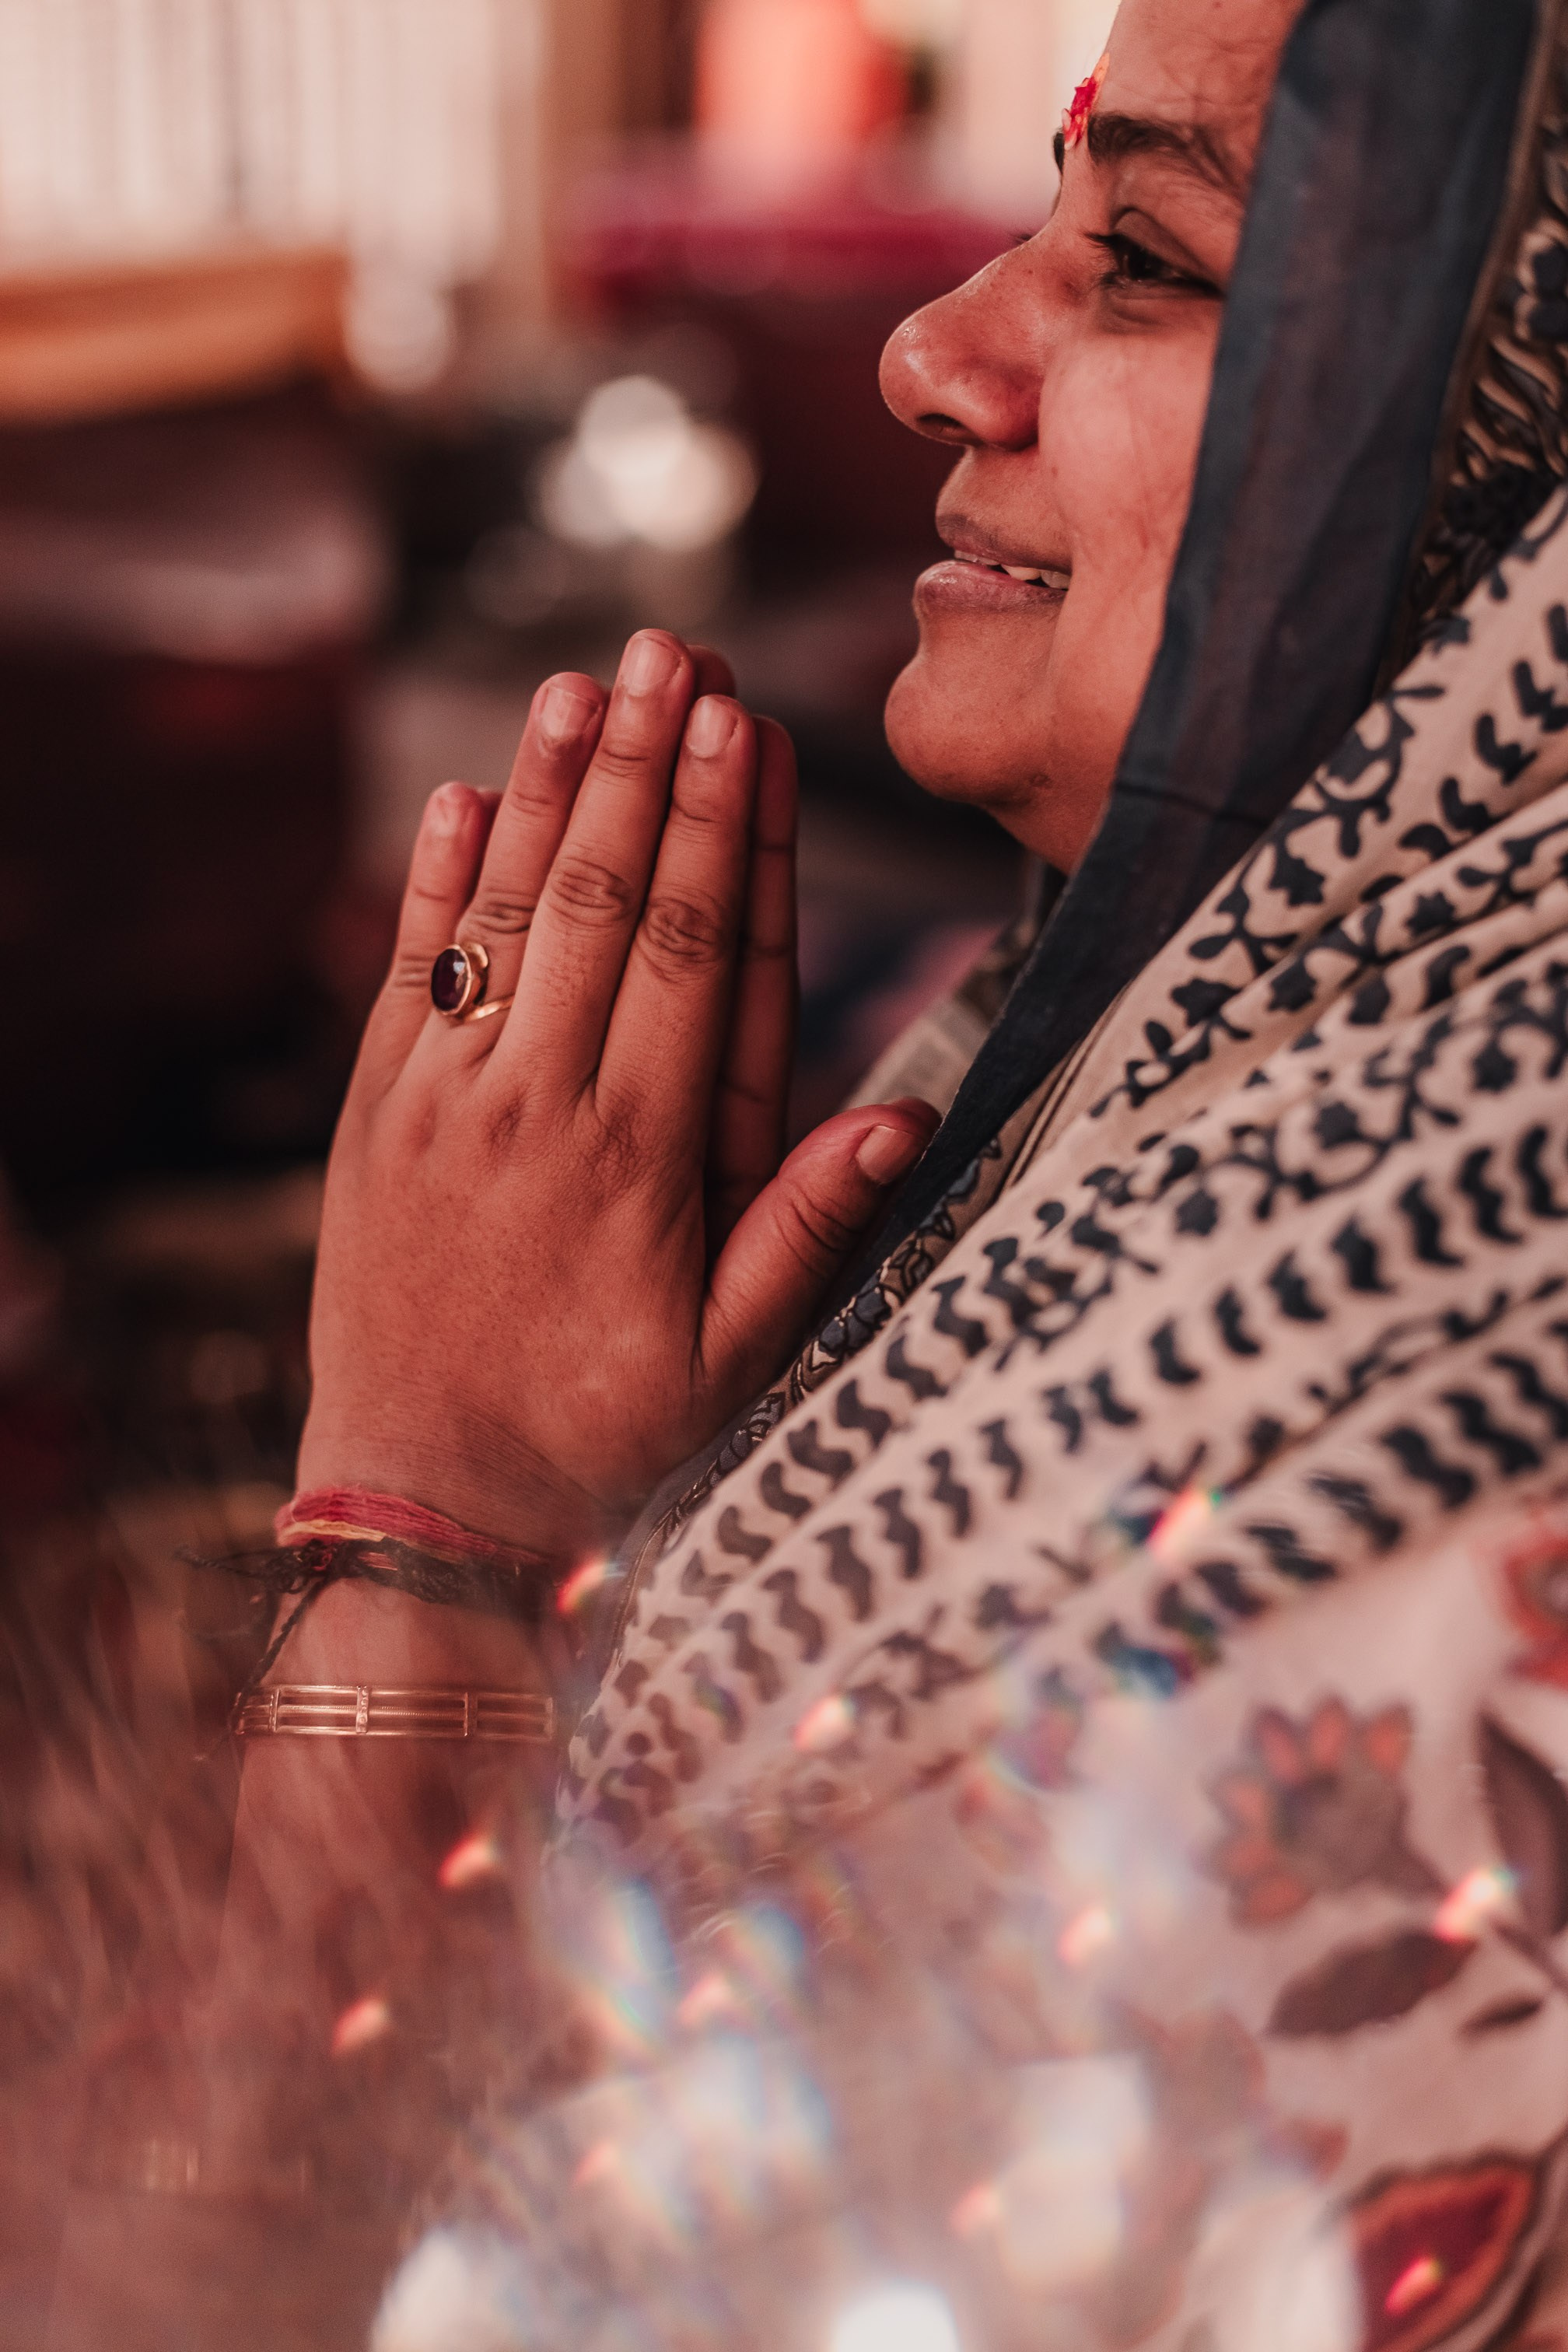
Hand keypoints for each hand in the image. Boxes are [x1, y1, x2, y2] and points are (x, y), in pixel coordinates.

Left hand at [300, 630, 937, 1557]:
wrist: (424, 1506)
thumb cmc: (600, 1438)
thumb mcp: (732, 1358)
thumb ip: (811, 1228)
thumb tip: (909, 1113)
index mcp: (638, 1156)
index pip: (690, 952)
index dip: (718, 827)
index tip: (741, 722)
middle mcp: (536, 1106)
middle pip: (600, 900)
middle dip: (640, 765)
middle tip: (671, 650)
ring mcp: (442, 1103)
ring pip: (504, 916)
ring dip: (542, 790)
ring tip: (582, 682)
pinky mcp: (374, 1120)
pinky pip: (405, 975)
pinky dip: (432, 883)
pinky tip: (456, 796)